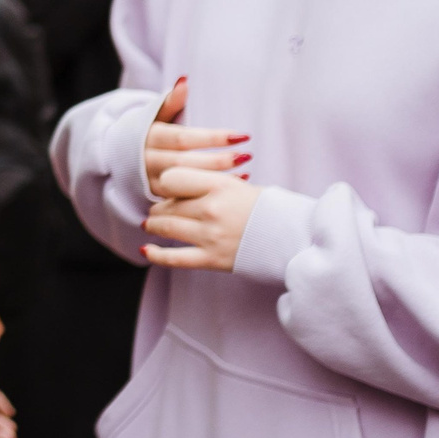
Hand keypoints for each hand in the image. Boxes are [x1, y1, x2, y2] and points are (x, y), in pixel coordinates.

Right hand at [144, 77, 248, 198]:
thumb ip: (171, 100)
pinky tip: (232, 185)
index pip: (184, 138)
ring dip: (216, 179)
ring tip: (245, 172)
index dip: (213, 138)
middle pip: (185, 163)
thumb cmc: (149, 131)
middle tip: (246, 155)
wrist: (121, 156)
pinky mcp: (157, 197)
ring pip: (185, 183)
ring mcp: (151, 181)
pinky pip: (185, 197)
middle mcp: (147, 160)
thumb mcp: (156, 114)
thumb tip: (185, 80)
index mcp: (150, 137)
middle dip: (218, 161)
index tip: (241, 136)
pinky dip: (208, 193)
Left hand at [144, 166, 261, 271]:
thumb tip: (179, 183)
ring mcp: (210, 235)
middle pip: (167, 204)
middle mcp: (211, 208)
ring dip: (154, 225)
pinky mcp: (212, 259)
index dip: (166, 183)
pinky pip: (175, 258)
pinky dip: (156, 254)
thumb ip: (209, 183)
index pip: (172, 178)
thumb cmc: (269, 209)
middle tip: (157, 210)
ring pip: (166, 227)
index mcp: (219, 185)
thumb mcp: (240, 185)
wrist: (293, 238)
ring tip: (150, 224)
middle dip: (159, 207)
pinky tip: (145, 250)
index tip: (167, 189)